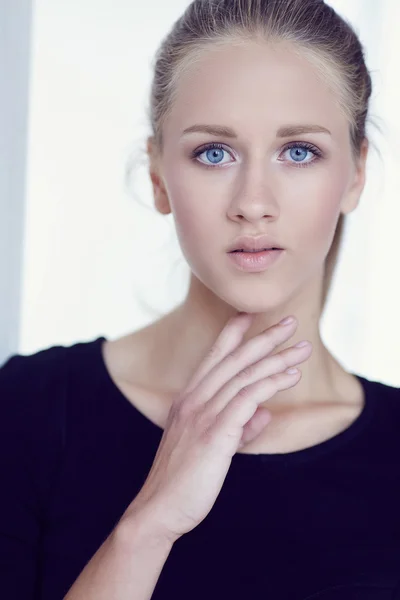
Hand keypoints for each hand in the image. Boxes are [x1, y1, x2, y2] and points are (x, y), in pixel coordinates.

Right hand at [125, 313, 311, 543]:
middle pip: (233, 359)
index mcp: (189, 399)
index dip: (232, 333)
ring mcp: (202, 414)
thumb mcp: (212, 447)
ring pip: (244, 375)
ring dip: (276, 358)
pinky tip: (291, 376)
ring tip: (302, 348)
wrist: (159, 509)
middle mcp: (193, 400)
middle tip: (290, 321)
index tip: (250, 314)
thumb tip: (265, 415)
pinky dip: (270, 383)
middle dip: (263, 337)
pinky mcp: (214, 433)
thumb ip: (239, 427)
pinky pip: (247, 399)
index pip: (213, 357)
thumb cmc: (184, 479)